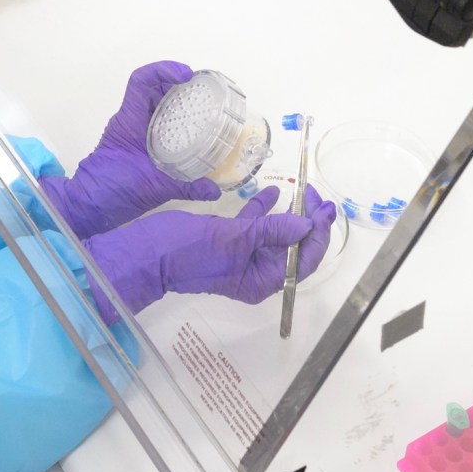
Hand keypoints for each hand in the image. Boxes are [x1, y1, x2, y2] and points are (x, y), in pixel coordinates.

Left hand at [39, 61, 220, 237]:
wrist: (87, 207)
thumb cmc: (109, 190)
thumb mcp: (151, 188)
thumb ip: (185, 188)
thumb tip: (215, 190)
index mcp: (129, 122)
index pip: (140, 81)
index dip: (163, 70)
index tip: (187, 76)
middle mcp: (131, 122)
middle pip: (153, 89)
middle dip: (178, 85)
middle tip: (204, 93)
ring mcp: (134, 133)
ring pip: (156, 106)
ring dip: (177, 102)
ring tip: (205, 109)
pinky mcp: (138, 145)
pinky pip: (157, 124)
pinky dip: (174, 122)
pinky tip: (194, 134)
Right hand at [84, 186, 337, 316]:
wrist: (147, 254)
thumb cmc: (188, 250)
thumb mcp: (233, 239)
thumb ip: (271, 231)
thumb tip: (306, 225)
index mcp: (262, 280)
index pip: (303, 259)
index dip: (318, 233)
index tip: (324, 207)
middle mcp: (257, 271)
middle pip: (294, 246)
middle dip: (309, 222)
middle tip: (318, 196)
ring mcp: (242, 257)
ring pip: (276, 234)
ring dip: (291, 214)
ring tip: (302, 191)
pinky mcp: (228, 242)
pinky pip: (254, 226)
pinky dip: (264, 210)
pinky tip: (271, 192)